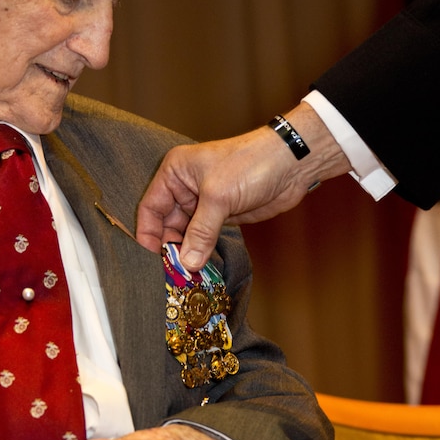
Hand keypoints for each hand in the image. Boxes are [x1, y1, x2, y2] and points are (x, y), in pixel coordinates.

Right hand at [136, 102, 349, 270]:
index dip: (148, 234)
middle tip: (170, 274)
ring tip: (184, 276)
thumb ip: (200, 232)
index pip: (150, 208)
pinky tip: (200, 268)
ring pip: (185, 234)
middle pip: (166, 224)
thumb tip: (187, 263)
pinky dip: (202, 252)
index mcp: (175, 173)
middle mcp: (185, 187)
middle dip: (168, 248)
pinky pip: (204, 238)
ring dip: (186, 253)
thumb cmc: (251, 163)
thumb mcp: (219, 197)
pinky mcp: (222, 215)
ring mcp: (204, 203)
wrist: (291, 163)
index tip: (149, 259)